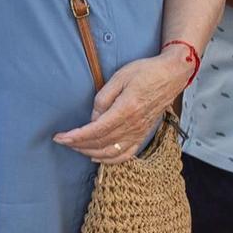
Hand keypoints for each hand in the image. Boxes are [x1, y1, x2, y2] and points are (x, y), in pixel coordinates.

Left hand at [53, 54, 191, 162]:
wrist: (171, 75)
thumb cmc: (145, 72)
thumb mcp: (119, 77)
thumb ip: (103, 98)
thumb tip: (93, 117)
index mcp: (126, 110)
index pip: (96, 130)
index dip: (76, 136)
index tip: (60, 137)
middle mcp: (134, 125)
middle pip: (101, 142)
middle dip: (78, 144)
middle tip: (61, 141)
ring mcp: (140, 132)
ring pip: (112, 152)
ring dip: (90, 152)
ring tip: (74, 148)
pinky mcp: (144, 134)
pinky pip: (128, 154)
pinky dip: (111, 159)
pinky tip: (97, 157)